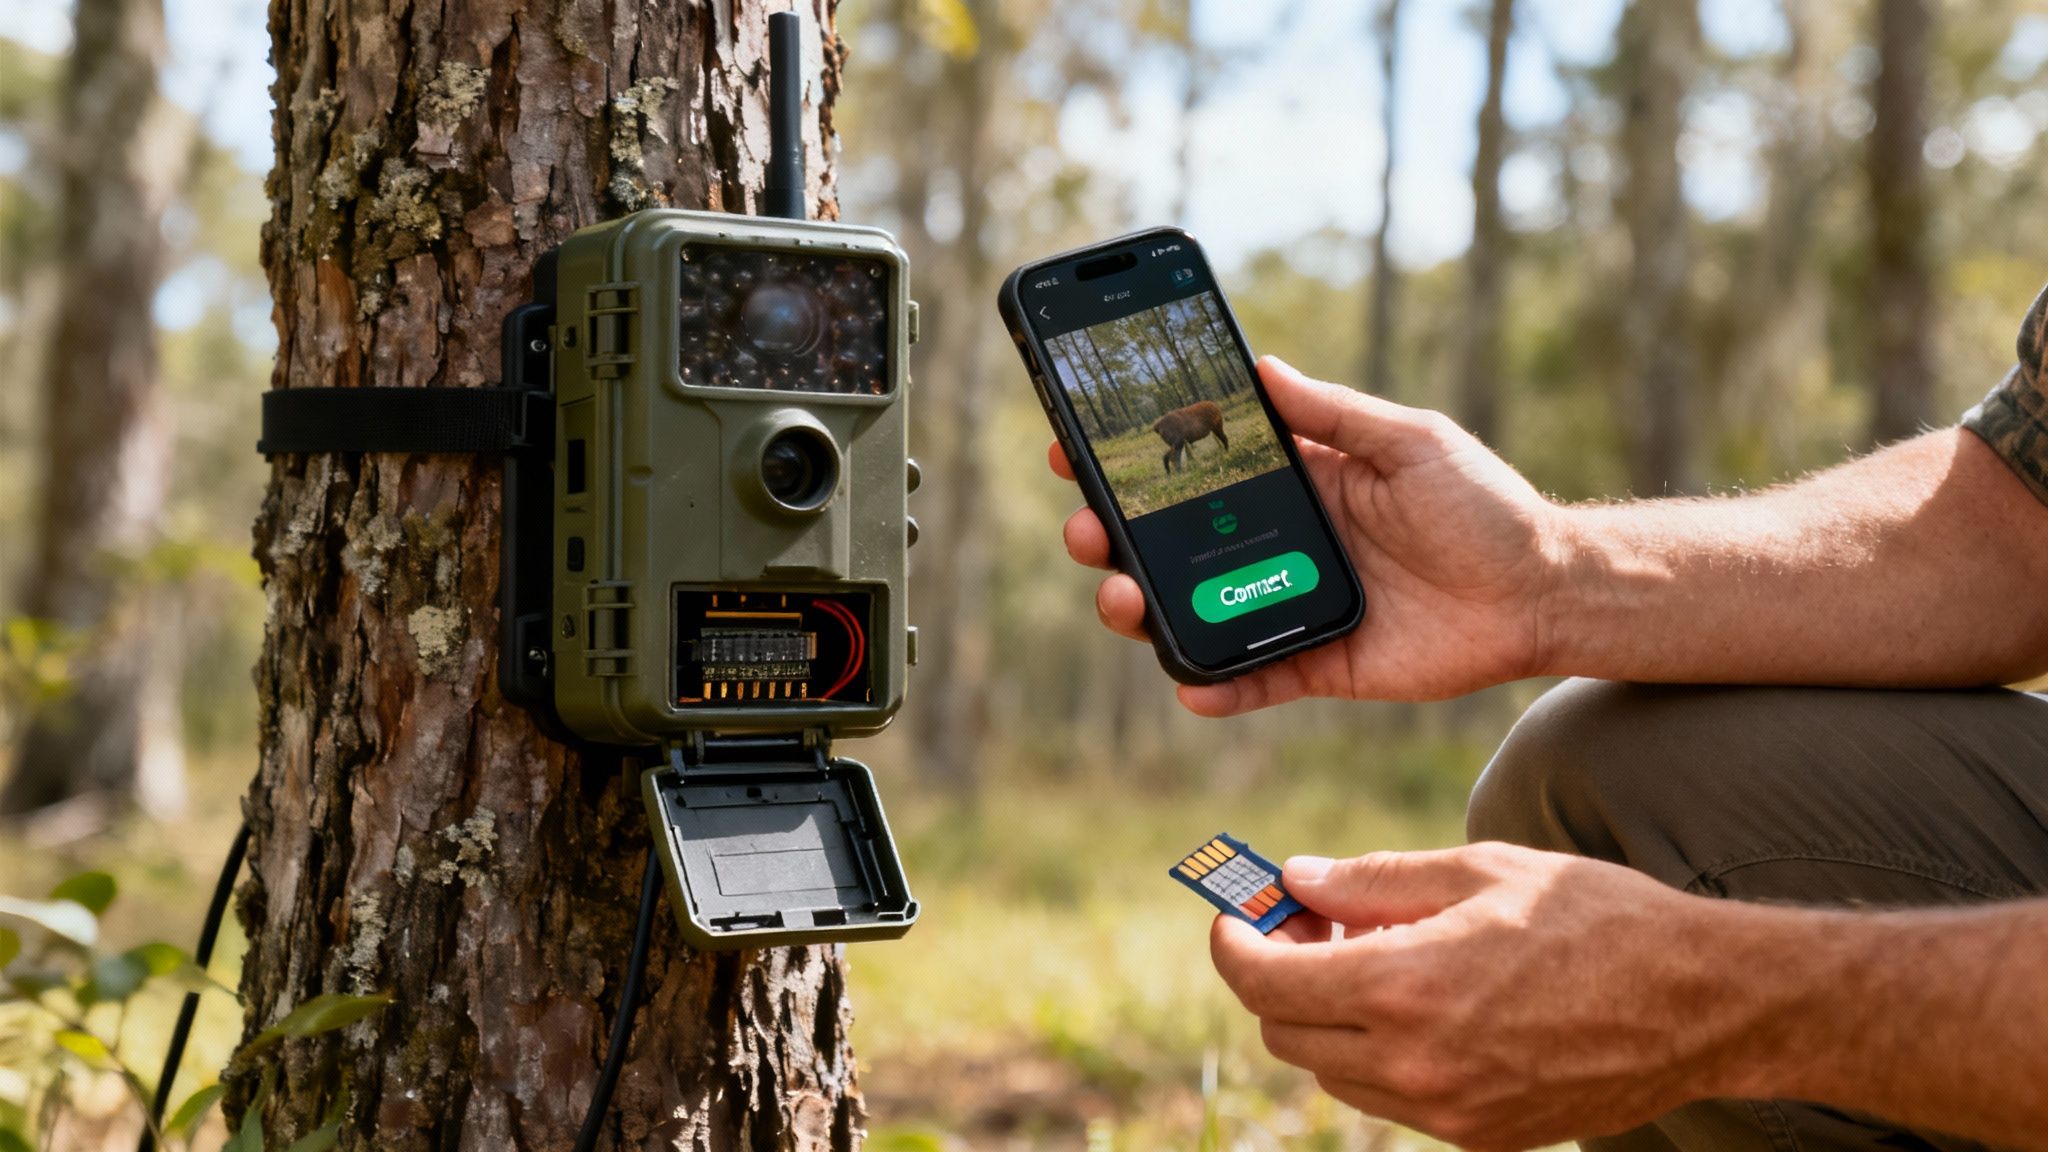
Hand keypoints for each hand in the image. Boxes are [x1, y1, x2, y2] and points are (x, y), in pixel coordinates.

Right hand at [1052, 357, 1565, 714]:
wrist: (1545, 590)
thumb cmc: (1484, 505)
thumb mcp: (1410, 441)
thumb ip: (1334, 412)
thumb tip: (1261, 368)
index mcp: (1295, 484)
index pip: (1194, 469)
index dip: (1132, 462)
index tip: (1075, 450)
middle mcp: (1278, 546)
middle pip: (1170, 547)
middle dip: (1112, 539)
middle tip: (1086, 532)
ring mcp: (1289, 606)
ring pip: (1193, 615)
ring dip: (1144, 611)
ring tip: (1121, 600)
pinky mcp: (1317, 663)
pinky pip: (1252, 680)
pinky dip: (1216, 687)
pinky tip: (1189, 686)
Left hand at [1210, 845, 1757, 1149]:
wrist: (1703, 1003)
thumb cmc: (1595, 918)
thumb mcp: (1479, 870)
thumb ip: (1372, 880)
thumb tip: (1295, 878)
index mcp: (1403, 987)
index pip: (1264, 981)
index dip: (1235, 943)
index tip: (1237, 913)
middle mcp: (1413, 1063)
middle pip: (1287, 1032)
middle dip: (1278, 976)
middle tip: (1311, 923)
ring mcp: (1446, 1112)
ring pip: (1334, 1072)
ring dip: (1328, 1017)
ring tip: (1376, 956)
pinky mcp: (1480, 1137)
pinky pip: (1391, 1099)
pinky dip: (1379, 1052)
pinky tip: (1422, 1001)